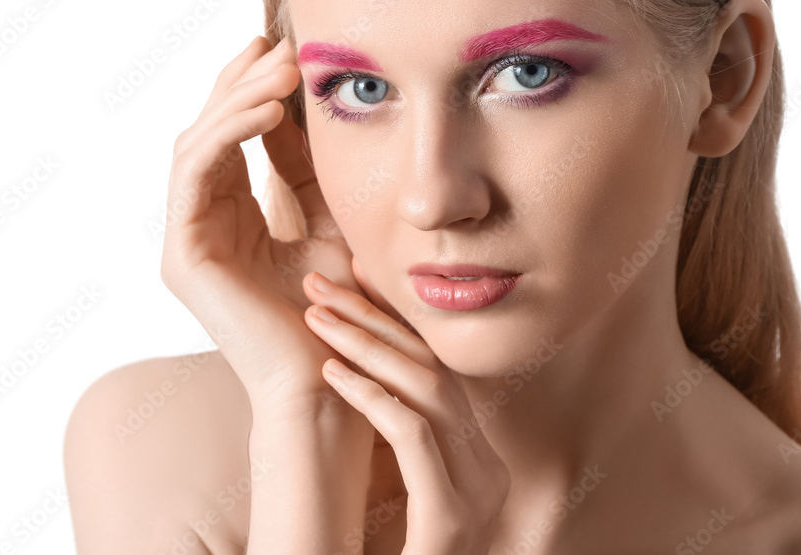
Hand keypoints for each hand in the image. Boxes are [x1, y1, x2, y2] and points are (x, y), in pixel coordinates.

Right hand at [160, 35, 368, 414]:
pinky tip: (266, 107)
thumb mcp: (332, 223)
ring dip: (237, 98)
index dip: (256, 91)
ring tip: (279, 64)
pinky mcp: (184, 254)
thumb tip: (308, 110)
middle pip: (210, 132)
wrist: (332, 377)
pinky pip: (196, 173)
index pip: (236, 139)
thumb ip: (310, 175)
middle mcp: (206, 224)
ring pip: (197, 144)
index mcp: (235, 218)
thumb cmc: (342, 311)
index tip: (289, 49)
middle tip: (278, 40)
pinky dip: (227, 133)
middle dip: (242, 82)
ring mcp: (190, 239)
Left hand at [301, 271, 511, 553]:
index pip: (435, 376)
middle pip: (432, 371)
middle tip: (321, 283)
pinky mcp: (453, 517)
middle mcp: (484, 470)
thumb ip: (395, 452)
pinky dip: (371, 397)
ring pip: (426, 391)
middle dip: (374, 319)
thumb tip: (357, 390)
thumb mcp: (400, 504)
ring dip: (366, 345)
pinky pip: (413, 436)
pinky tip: (330, 373)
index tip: (345, 293)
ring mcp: (476, 494)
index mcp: (473, 463)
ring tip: (316, 315)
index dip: (390, 327)